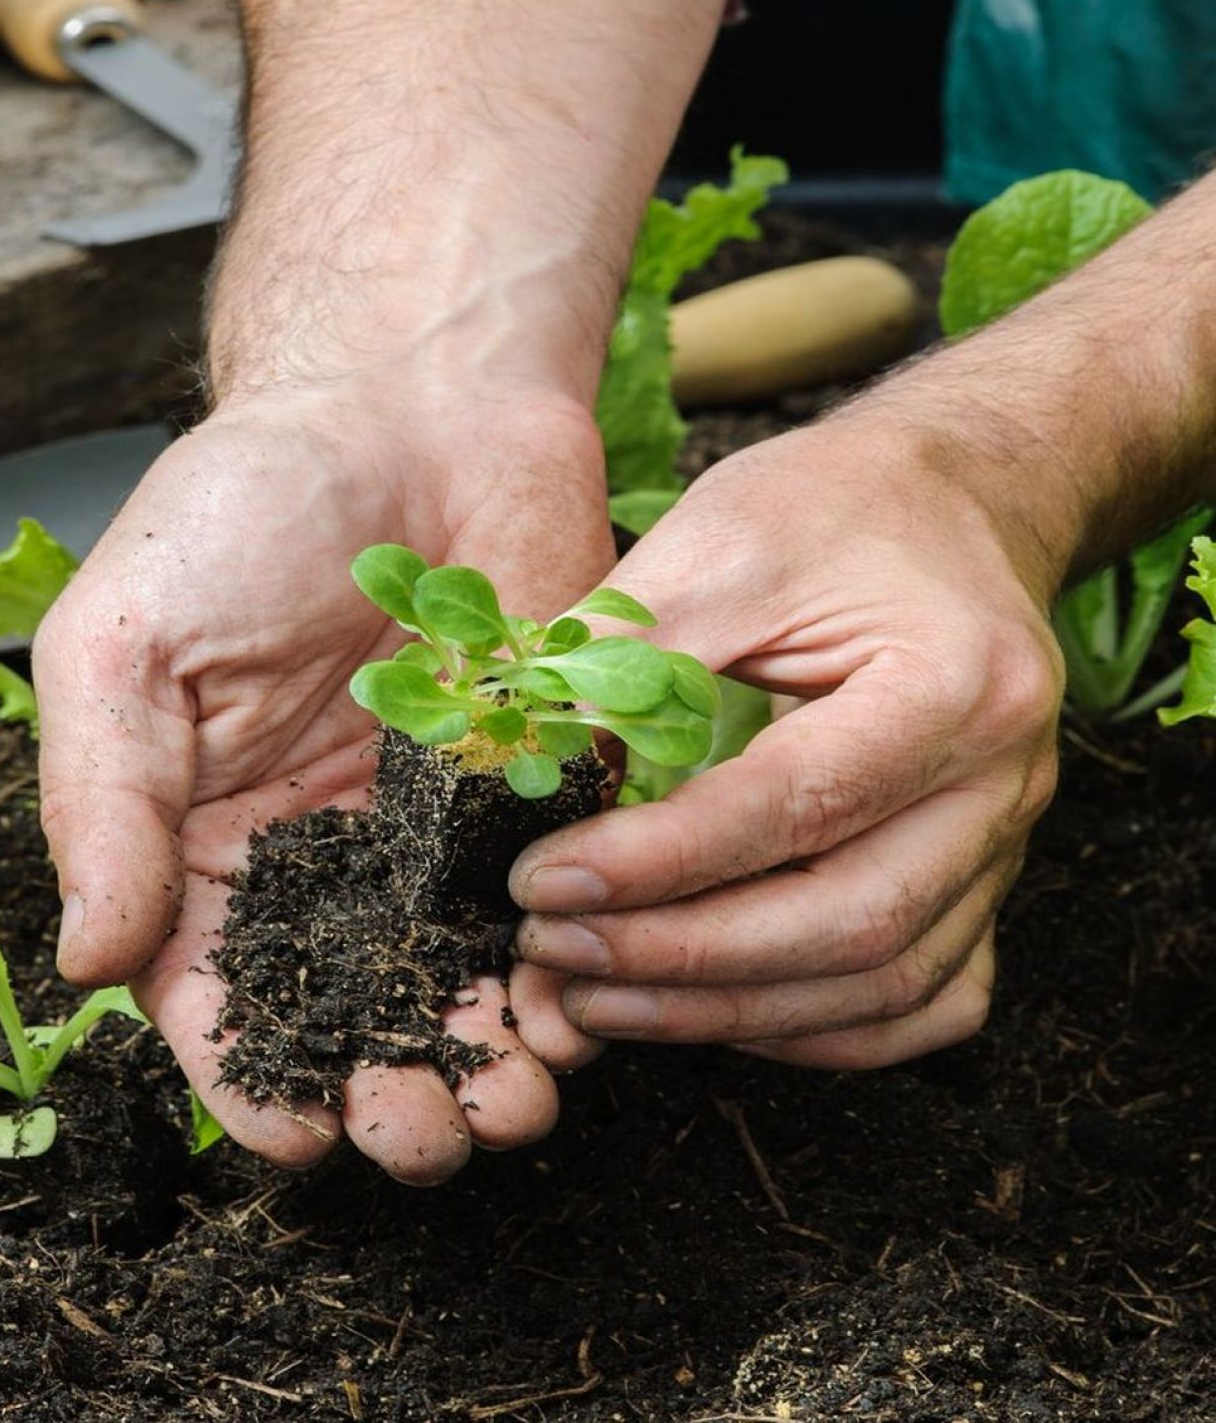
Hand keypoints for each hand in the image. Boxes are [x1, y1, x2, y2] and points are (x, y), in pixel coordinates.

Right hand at [34, 383, 613, 1177]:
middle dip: (388, 1093)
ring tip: (520, 1107)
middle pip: (353, 1013)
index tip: (298, 1140)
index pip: (218, 994)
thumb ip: (104, 802)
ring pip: (463, 978)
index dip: (250, 1078)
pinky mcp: (537, 784)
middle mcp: (328, 851)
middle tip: (429, 1141)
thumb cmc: (247, 504)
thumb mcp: (128, 644)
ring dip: (490, 1057)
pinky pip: (556, 897)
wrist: (413, 400)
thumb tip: (86, 962)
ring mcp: (439, 824)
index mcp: (209, 834)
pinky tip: (588, 1006)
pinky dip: (571, 962)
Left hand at [508, 414, 1064, 1068]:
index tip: (539, 881)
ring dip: (728, 1010)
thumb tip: (522, 777)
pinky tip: (710, 1010)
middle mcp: (1004, 779)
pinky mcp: (987, 879)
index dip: (659, 860)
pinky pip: (923, 1000)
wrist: (951, 504)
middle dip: (684, 960)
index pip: (798, 804)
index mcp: (958, 680)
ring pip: (886, 985)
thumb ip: (625, 660)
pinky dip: (815, 1028)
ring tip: (596, 998)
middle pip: (855, 924)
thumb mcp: (720, 543)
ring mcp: (1009, 842)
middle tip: (553, 953)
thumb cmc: (835, 507)